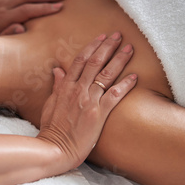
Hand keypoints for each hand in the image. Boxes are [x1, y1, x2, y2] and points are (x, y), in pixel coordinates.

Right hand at [38, 32, 136, 167]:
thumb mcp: (49, 105)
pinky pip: (114, 96)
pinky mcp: (98, 114)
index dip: (92, 46)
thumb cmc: (51, 130)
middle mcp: (77, 90)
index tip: (101, 37)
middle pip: (95, 62)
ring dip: (119, 60)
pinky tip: (135, 77)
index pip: (80, 61)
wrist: (55, 149)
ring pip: (106, 75)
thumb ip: (57, 87)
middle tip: (119, 35)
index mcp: (65, 87)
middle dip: (108, 46)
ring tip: (129, 48)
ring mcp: (88, 101)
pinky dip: (125, 85)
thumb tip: (57, 70)